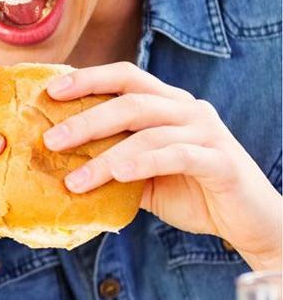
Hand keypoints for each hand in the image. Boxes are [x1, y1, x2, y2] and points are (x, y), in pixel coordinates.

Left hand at [44, 62, 282, 269]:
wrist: (248, 223)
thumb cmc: (189, 192)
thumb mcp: (141, 175)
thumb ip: (111, 162)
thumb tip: (56, 165)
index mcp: (167, 103)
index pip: (126, 76)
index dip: (88, 78)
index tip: (51, 90)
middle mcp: (187, 109)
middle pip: (131, 101)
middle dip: (86, 119)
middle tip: (51, 140)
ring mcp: (207, 132)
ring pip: (148, 133)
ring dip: (105, 156)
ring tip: (74, 179)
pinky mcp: (221, 162)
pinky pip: (178, 156)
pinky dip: (143, 163)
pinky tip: (118, 174)